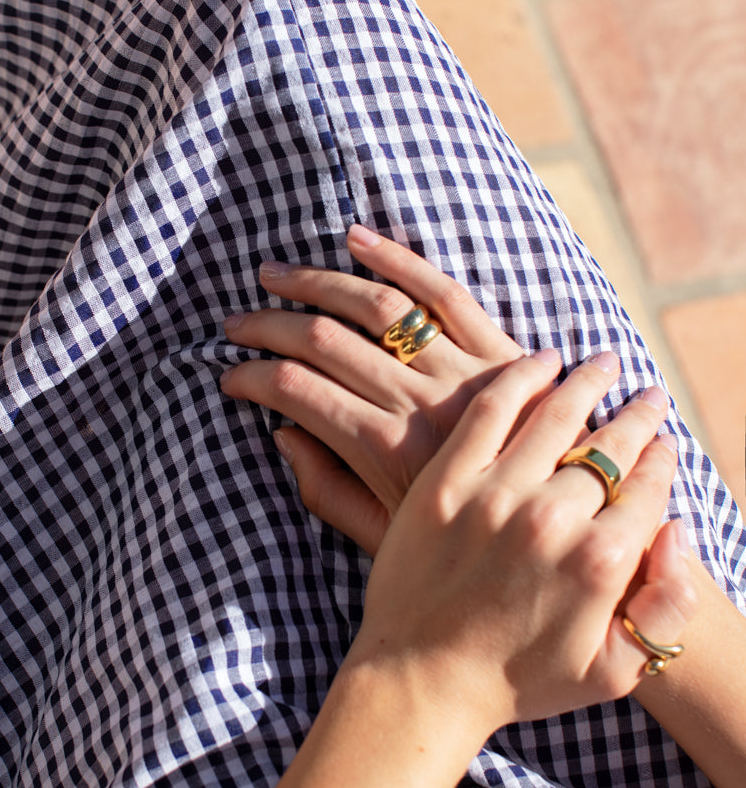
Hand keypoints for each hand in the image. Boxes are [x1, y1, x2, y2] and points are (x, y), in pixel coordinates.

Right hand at [221, 225, 524, 553]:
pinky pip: (444, 292)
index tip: (228, 375)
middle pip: (325, 341)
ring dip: (316, 283)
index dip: (252, 377)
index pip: (297, 391)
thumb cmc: (468, 546)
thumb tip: (282, 433)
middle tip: (235, 323)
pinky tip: (356, 240)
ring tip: (273, 275)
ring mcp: (465, 370)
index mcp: (388, 452)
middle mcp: (422, 403)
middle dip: (268, 327)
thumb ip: (326, 491)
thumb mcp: (385, 538)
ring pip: (377, 306)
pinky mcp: (502, 349)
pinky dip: (398, 258)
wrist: (560, 536)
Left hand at [345, 347, 696, 743]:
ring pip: (557, 414)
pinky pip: (491, 410)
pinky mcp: (444, 482)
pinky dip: (521, 376)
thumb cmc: (518, 683)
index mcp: (602, 562)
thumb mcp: (614, 671)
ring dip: (588, 381)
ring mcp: (495, 495)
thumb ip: (666, 608)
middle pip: (610, 445)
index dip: (661, 460)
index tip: (663, 444)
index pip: (649, 487)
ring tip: (603, 362)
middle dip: (637, 415)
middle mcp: (553, 520)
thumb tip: (678, 534)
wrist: (422, 683)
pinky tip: (540, 361)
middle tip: (648, 396)